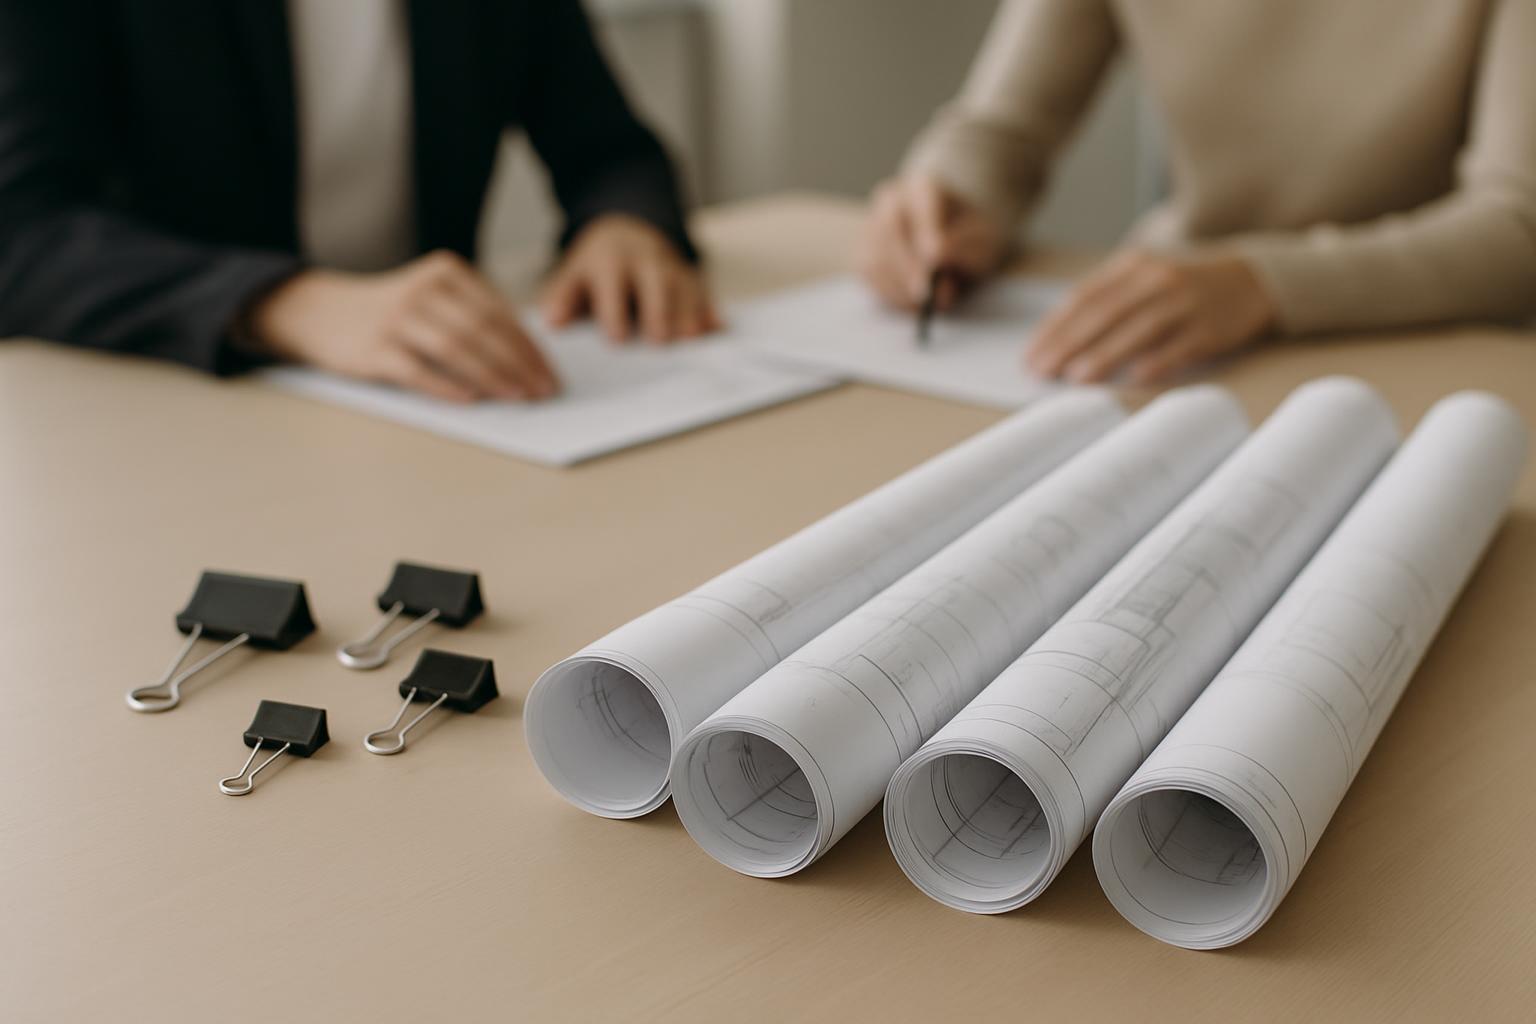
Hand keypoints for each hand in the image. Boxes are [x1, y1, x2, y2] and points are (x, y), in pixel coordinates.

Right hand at [249, 251, 557, 401]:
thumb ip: (473, 318)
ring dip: (493, 376)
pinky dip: (447, 386)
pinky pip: (417, 371)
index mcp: (446, 272)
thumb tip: (527, 361)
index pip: (499, 314)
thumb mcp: (434, 299)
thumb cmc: (392, 314)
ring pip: (455, 349)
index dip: (529, 348)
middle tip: (542, 392)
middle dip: (519, 365)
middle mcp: (422, 289)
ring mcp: (396, 317)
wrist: (319, 312)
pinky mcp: (373, 348)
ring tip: (518, 398)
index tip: (550, 375)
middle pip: (483, 330)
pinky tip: (472, 401)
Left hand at [542, 214, 719, 342]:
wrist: (627, 229)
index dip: (614, 311)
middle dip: (659, 310)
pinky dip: (711, 309)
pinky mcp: (691, 277)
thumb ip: (563, 298)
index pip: (613, 286)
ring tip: (692, 339)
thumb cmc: (598, 265)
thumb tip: (552, 322)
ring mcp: (672, 268)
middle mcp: (646, 262)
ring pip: (684, 288)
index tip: (617, 338)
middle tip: (661, 341)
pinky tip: (718, 328)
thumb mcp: (574, 273)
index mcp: (612, 262)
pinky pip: (704, 292)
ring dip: (689, 312)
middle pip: (656, 284)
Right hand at [857, 174, 1008, 310]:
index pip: (922, 200)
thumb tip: (938, 258)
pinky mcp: (862, 256)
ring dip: (901, 286)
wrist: (954, 249)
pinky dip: (890, 294)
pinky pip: (869, 277)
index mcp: (923, 187)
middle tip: (927, 294)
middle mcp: (891, 201)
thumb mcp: (985, 241)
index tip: (934, 258)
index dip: (926, 228)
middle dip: (908, 265)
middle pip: (890, 227)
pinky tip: (912, 303)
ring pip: (875, 256)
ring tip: (927, 304)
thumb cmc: (970, 242)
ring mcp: (872, 228)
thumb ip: (966, 247)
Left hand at [1027, 250, 1276, 383]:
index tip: (1032, 353)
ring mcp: (1186, 304)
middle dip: (1069, 343)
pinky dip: (1157, 363)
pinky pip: (1179, 347)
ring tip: (1075, 377)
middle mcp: (1158, 280)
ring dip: (1105, 355)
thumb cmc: (1182, 287)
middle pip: (1106, 313)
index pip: (1085, 298)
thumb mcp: (1143, 277)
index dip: (1056, 327)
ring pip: (1139, 330)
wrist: (1251, 281)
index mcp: (1134, 266)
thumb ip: (1105, 299)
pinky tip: (1134, 379)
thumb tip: (1059, 338)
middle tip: (1043, 370)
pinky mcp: (1211, 329)